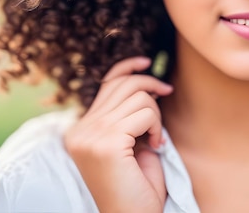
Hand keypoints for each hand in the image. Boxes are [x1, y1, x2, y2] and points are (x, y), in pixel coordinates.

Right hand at [64, 57, 173, 212]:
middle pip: (123, 84)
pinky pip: (145, 114)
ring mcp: (90, 136)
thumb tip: (144, 80)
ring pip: (138, 97)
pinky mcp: (107, 143)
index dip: (128, 67)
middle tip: (168, 95)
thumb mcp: (131, 142)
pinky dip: (157, 126)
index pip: (105, 84)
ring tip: (156, 139)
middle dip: (151, 85)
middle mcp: (80, 130)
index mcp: (81, 130)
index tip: (147, 61)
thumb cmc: (137, 187)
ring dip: (156, 115)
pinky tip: (156, 146)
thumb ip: (128, 114)